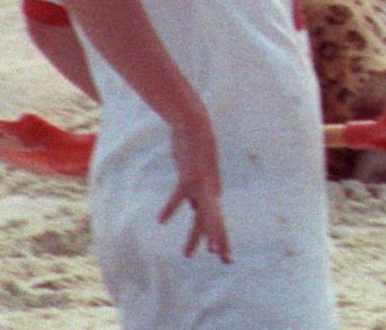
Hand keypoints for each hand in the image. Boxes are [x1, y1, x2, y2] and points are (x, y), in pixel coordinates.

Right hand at [160, 119, 230, 262]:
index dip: (217, 236)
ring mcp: (201, 184)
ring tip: (196, 252)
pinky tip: (161, 220)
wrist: (196, 125)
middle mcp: (209, 190)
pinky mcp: (190, 177)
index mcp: (211, 190)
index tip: (219, 253)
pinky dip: (172, 206)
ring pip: (203, 213)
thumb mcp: (198, 174)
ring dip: (201, 233)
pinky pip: (180, 195)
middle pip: (214, 220)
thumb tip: (196, 208)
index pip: (214, 218)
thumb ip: (198, 191)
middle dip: (219, 240)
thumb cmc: (195, 148)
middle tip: (223, 259)